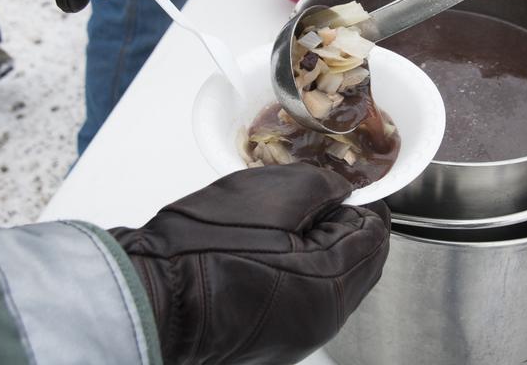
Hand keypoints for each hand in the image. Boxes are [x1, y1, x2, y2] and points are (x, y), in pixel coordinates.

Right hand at [109, 164, 390, 363]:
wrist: (151, 295)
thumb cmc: (204, 246)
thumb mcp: (279, 192)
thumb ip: (326, 187)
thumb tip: (342, 192)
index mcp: (331, 286)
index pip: (376, 236)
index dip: (361, 202)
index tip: (342, 186)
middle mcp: (321, 321)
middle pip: (360, 262)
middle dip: (343, 227)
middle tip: (310, 201)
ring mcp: (296, 336)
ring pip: (333, 282)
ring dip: (321, 250)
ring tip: (283, 224)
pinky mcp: (271, 340)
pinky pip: (304, 299)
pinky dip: (298, 272)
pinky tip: (267, 252)